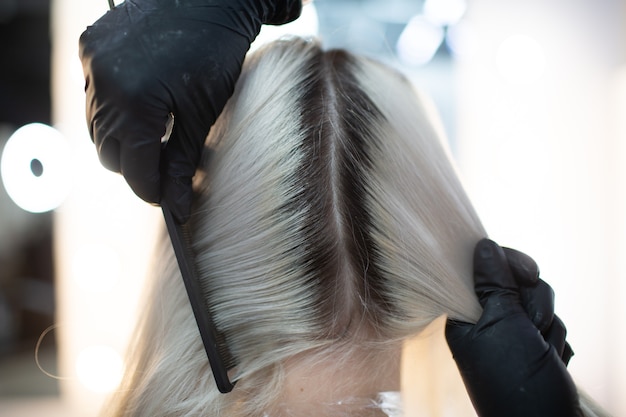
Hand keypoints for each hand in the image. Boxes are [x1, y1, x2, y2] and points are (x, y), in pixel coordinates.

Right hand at [79, 0, 301, 221]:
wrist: (208, 0)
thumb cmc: (216, 56)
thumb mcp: (202, 115)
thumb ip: (183, 163)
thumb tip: (177, 209)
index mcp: (135, 104)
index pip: (133, 169)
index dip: (151, 190)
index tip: (167, 200)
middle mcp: (104, 83)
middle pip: (109, 151)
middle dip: (135, 166)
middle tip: (163, 168)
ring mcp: (92, 61)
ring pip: (96, 125)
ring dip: (121, 138)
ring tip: (153, 134)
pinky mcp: (89, 45)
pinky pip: (92, 92)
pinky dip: (111, 106)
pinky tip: (139, 101)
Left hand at [445, 239, 581, 416]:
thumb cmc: (515, 378)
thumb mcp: (502, 324)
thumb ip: (493, 282)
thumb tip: (483, 246)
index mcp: (465, 313)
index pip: (483, 267)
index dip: (509, 264)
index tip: (528, 272)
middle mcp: (484, 321)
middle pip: (517, 283)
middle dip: (534, 303)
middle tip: (532, 326)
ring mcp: (510, 334)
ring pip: (538, 303)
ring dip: (547, 325)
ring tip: (541, 350)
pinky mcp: (531, 347)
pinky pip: (550, 325)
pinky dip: (555, 340)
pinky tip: (550, 359)